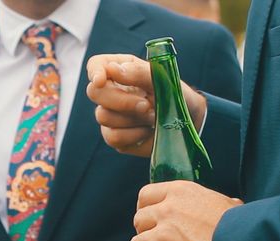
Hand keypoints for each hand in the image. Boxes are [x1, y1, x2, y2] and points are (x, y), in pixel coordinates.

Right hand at [86, 54, 206, 155]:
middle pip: (94, 92)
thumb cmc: (174, 94)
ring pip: (103, 116)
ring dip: (132, 119)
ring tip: (152, 116)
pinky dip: (134, 135)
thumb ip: (139, 73)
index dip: (95, 72)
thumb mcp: (163, 79)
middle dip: (121, 101)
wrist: (185, 121)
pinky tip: (146, 131)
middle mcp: (111, 91)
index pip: (96, 65)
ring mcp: (110, 115)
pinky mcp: (114, 136)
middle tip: (146, 105)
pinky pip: (113, 137)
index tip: (101, 81)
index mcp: (120, 70)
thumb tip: (111, 70)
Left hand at [131, 181, 242, 240]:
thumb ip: (209, 204)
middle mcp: (168, 211)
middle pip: (138, 222)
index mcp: (180, 192)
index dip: (144, 209)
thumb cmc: (244, 227)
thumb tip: (228, 204)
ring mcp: (165, 237)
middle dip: (145, 235)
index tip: (149, 221)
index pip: (145, 195)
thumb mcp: (225, 203)